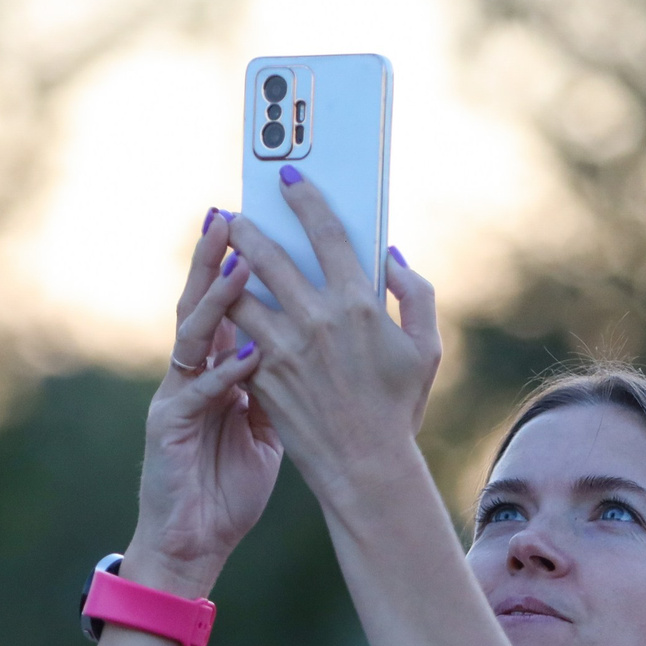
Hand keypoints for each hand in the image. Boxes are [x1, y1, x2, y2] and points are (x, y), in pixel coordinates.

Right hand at [128, 212, 282, 596]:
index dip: (236, 263)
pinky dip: (222, 373)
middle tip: (231, 214)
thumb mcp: (265, 429)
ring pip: (191, 335)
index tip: (256, 221)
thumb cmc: (228, 488)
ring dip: (216, 299)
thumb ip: (278, 384)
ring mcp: (176, 396)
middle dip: (213, 257)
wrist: (192, 544)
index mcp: (214, 370)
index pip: (225, 305)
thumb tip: (313, 344)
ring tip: (239, 264)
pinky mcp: (168, 428)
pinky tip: (248, 353)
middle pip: (199, 303)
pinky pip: (198, 392)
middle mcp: (189, 374)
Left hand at [224, 174, 440, 512]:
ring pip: (242, 291)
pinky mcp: (262, 375)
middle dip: (248, 227)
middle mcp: (317, 319)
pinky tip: (219, 302)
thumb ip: (415, 295)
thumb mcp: (426, 349)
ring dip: (227, 269)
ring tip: (219, 255)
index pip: (327, 233)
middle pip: (270, 255)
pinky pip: (238, 333)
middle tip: (233, 212)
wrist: (364, 465)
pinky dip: (227, 313)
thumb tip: (390, 259)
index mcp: (359, 304)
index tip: (289, 179)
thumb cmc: (398, 407)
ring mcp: (284, 348)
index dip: (306, 200)